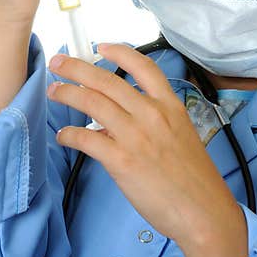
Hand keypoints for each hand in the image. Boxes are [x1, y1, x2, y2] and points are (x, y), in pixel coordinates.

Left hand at [46, 43, 247, 256]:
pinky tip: (63, 137)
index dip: (119, 52)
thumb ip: (152, 123)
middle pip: (107, 80)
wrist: (202, 210)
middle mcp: (151, 114)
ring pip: (92, 102)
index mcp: (170, 106)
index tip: (102, 46)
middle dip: (77, 67)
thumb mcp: (181, 136)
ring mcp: (135, 136)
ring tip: (54, 91)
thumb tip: (118, 123)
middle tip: (59, 62)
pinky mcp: (121, 160)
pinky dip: (70, 135)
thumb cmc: (195, 179)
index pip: (143, 66)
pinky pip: (86, 139)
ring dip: (67, 94)